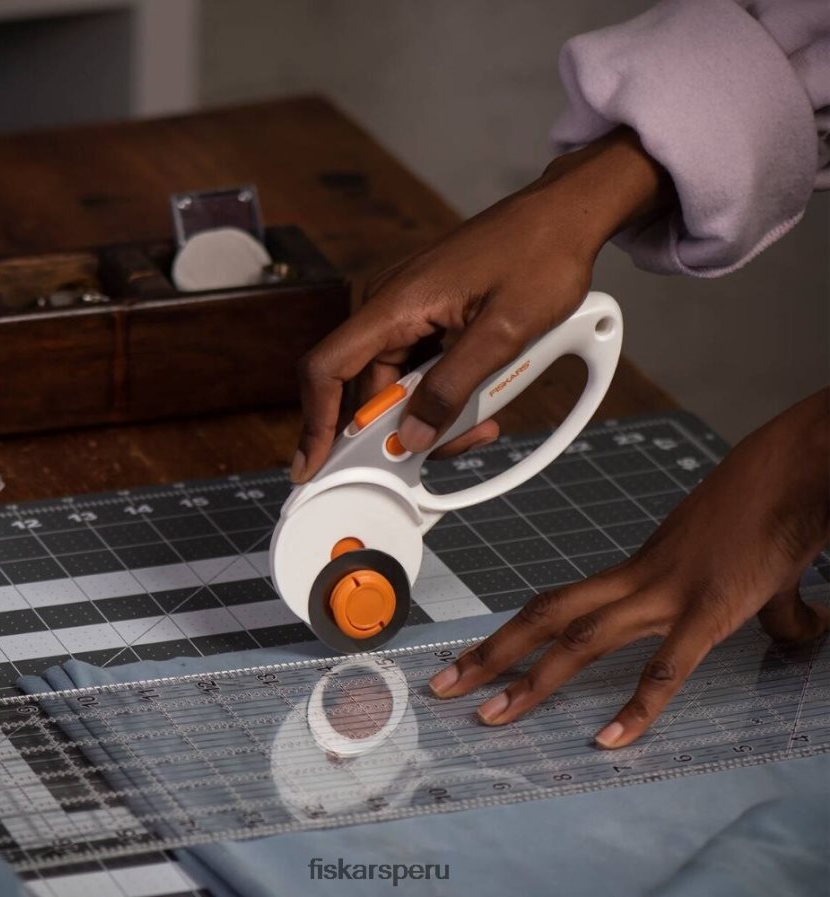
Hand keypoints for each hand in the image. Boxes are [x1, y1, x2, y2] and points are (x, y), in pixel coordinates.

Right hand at [291, 127, 670, 482]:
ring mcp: (409, 310)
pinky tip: (479, 402)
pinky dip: (442, 393)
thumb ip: (453, 388)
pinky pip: (420, 367)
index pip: (327, 368)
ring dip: (430, 414)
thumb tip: (411, 437)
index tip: (314, 463)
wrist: (565, 216)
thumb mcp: (503, 333)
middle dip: (399, 430)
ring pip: (398, 383)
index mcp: (396, 303)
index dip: (315, 421)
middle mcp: (391, 305)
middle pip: (367, 387)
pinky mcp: (428, 315)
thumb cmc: (541, 256)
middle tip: (446, 446)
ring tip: (481, 422)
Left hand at [429, 389, 829, 747]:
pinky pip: (665, 668)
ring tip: (491, 717)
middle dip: (490, 655)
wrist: (790, 473)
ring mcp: (665, 595)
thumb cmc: (764, 510)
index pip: (557, 605)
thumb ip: (757, 608)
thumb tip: (796, 628)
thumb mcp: (742, 567)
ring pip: (580, 640)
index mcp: (634, 571)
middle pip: (544, 617)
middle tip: (444, 687)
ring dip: (531, 681)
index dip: (513, 634)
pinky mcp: (708, 611)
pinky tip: (610, 740)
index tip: (480, 660)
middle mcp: (635, 581)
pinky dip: (637, 707)